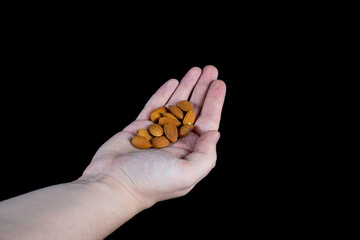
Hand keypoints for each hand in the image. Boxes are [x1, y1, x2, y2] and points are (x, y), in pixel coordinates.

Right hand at [80, 66, 225, 207]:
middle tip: (210, 69)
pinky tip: (173, 83)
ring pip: (175, 104)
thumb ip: (206, 155)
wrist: (113, 183)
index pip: (207, 121)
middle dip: (203, 89)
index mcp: (189, 151)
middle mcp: (175, 141)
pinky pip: (154, 107)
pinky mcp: (139, 127)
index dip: (215, 101)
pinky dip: (163, 94)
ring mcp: (157, 133)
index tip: (219, 83)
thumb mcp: (187, 173)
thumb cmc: (150, 182)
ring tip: (195, 70)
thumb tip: (214, 133)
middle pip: (193, 109)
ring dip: (186, 87)